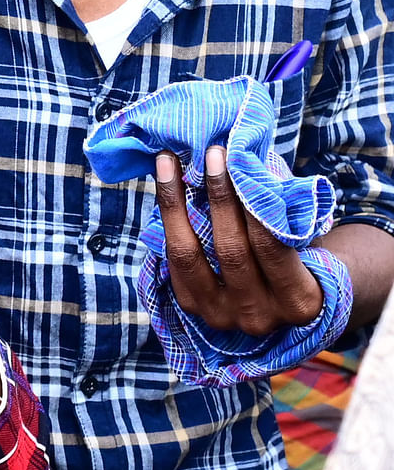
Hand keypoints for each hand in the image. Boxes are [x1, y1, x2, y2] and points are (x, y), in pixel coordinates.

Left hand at [153, 146, 325, 334]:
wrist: (281, 299)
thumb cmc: (299, 255)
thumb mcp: (304, 239)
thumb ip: (281, 212)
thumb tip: (246, 159)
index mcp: (299, 300)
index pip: (271, 246)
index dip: (251, 200)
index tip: (235, 158)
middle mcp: (259, 315)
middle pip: (230, 249)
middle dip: (217, 195)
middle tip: (207, 152)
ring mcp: (222, 316)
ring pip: (189, 255)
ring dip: (175, 203)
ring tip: (168, 162)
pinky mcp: (193, 309)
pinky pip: (172, 262)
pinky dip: (167, 223)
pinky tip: (164, 189)